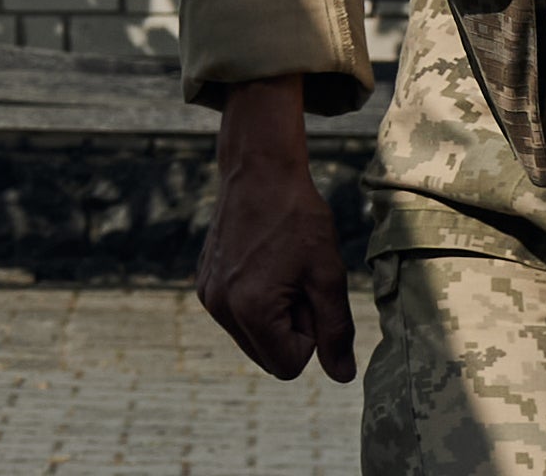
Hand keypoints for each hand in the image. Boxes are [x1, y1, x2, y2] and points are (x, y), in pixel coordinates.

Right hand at [194, 83, 354, 379]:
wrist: (259, 169)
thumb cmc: (298, 218)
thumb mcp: (328, 274)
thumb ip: (335, 331)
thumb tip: (341, 376)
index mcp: (249, 309)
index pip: (288, 366)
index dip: (311, 338)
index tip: (309, 293)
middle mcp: (219, 307)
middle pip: (268, 356)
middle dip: (291, 330)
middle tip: (298, 282)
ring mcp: (207, 294)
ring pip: (253, 337)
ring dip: (274, 316)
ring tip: (281, 270)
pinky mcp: (204, 280)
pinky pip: (238, 315)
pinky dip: (256, 301)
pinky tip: (263, 262)